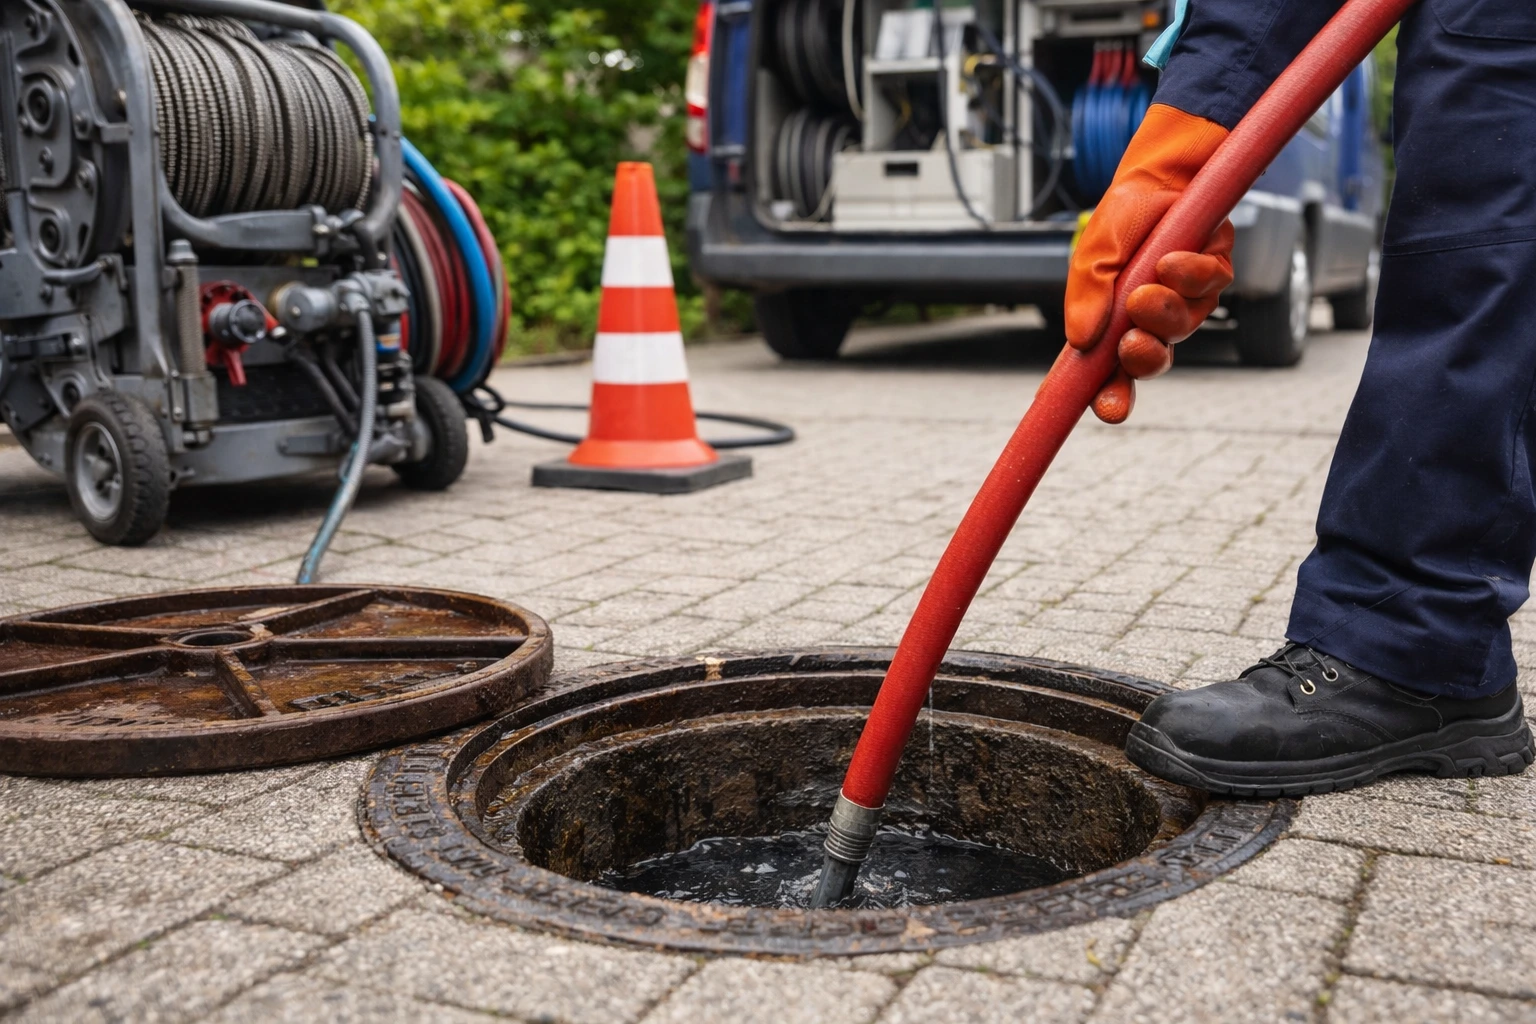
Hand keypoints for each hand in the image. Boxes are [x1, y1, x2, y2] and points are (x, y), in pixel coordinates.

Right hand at [1064, 104, 1232, 422]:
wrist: (1164, 174)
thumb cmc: (1124, 217)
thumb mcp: (1092, 253)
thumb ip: (1088, 294)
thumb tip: (1083, 340)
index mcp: (1110, 324)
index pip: (1103, 371)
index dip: (1104, 394)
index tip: (1103, 409)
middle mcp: (1147, 321)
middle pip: (1148, 363)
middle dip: (1141, 363)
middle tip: (1132, 347)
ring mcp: (1182, 303)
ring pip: (1179, 328)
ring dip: (1163, 312)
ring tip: (1148, 288)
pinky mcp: (1212, 279)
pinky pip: (1208, 290)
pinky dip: (1190, 277)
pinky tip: (1173, 260)